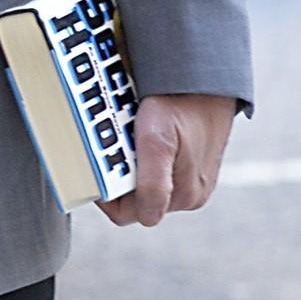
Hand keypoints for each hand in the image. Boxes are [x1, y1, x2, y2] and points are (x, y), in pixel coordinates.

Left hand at [99, 93, 238, 226]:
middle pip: (133, 199)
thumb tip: (148, 219)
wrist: (203, 80)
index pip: (126, 213)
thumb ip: (152, 185)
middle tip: (113, 146)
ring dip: (128, 164)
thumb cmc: (178, 107)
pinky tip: (139, 134)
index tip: (97, 168)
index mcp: (183, 197)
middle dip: (117, 176)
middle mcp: (189, 195)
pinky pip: (154, 168)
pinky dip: (140, 155)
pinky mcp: (189, 165)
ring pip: (142, 183)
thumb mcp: (156, 144)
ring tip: (127, 137)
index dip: (105, 194)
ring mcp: (191, 180)